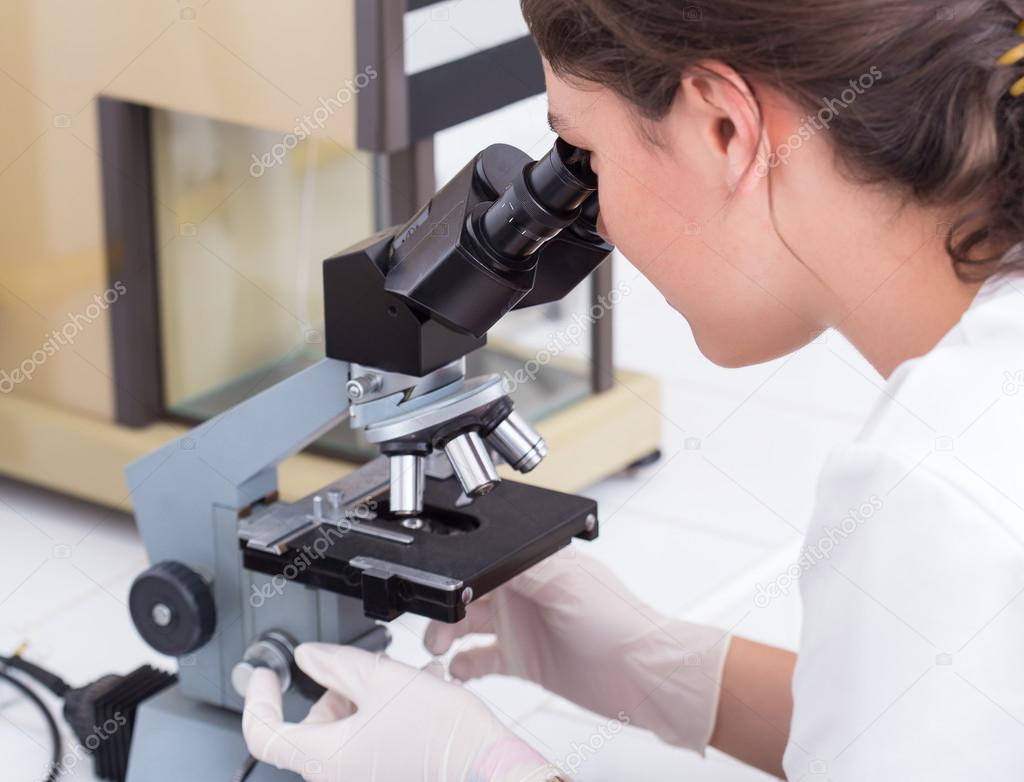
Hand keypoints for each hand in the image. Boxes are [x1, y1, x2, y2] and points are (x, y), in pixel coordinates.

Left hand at [243, 643, 559, 781]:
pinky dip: (385, 713)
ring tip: (405, 675)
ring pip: (346, 728)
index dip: (257, 699)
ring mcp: (364, 778)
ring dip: (367, 695)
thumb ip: (336, 664)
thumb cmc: (440, 734)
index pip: (263, 734)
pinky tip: (418, 690)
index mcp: (326, 757)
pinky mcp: (386, 775)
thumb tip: (308, 657)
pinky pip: (371, 740)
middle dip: (336, 688)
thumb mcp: (382, 680)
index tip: (263, 674)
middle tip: (367, 667)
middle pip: (314, 725)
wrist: (486, 767)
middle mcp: (339, 776)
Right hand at [425, 551, 730, 753]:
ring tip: (440, 648)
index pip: (485, 561)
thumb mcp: (566, 583)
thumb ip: (522, 566)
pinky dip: (464, 664)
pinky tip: (459, 670)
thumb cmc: (619, 621)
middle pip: (469, 594)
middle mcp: (525, 593)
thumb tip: (484, 550)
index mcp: (534, 565)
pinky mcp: (522, 661)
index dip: (460, 573)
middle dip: (445, 608)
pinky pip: (481, 660)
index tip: (442, 587)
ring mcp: (523, 627)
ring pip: (468, 626)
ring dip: (447, 634)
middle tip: (434, 627)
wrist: (642, 675)